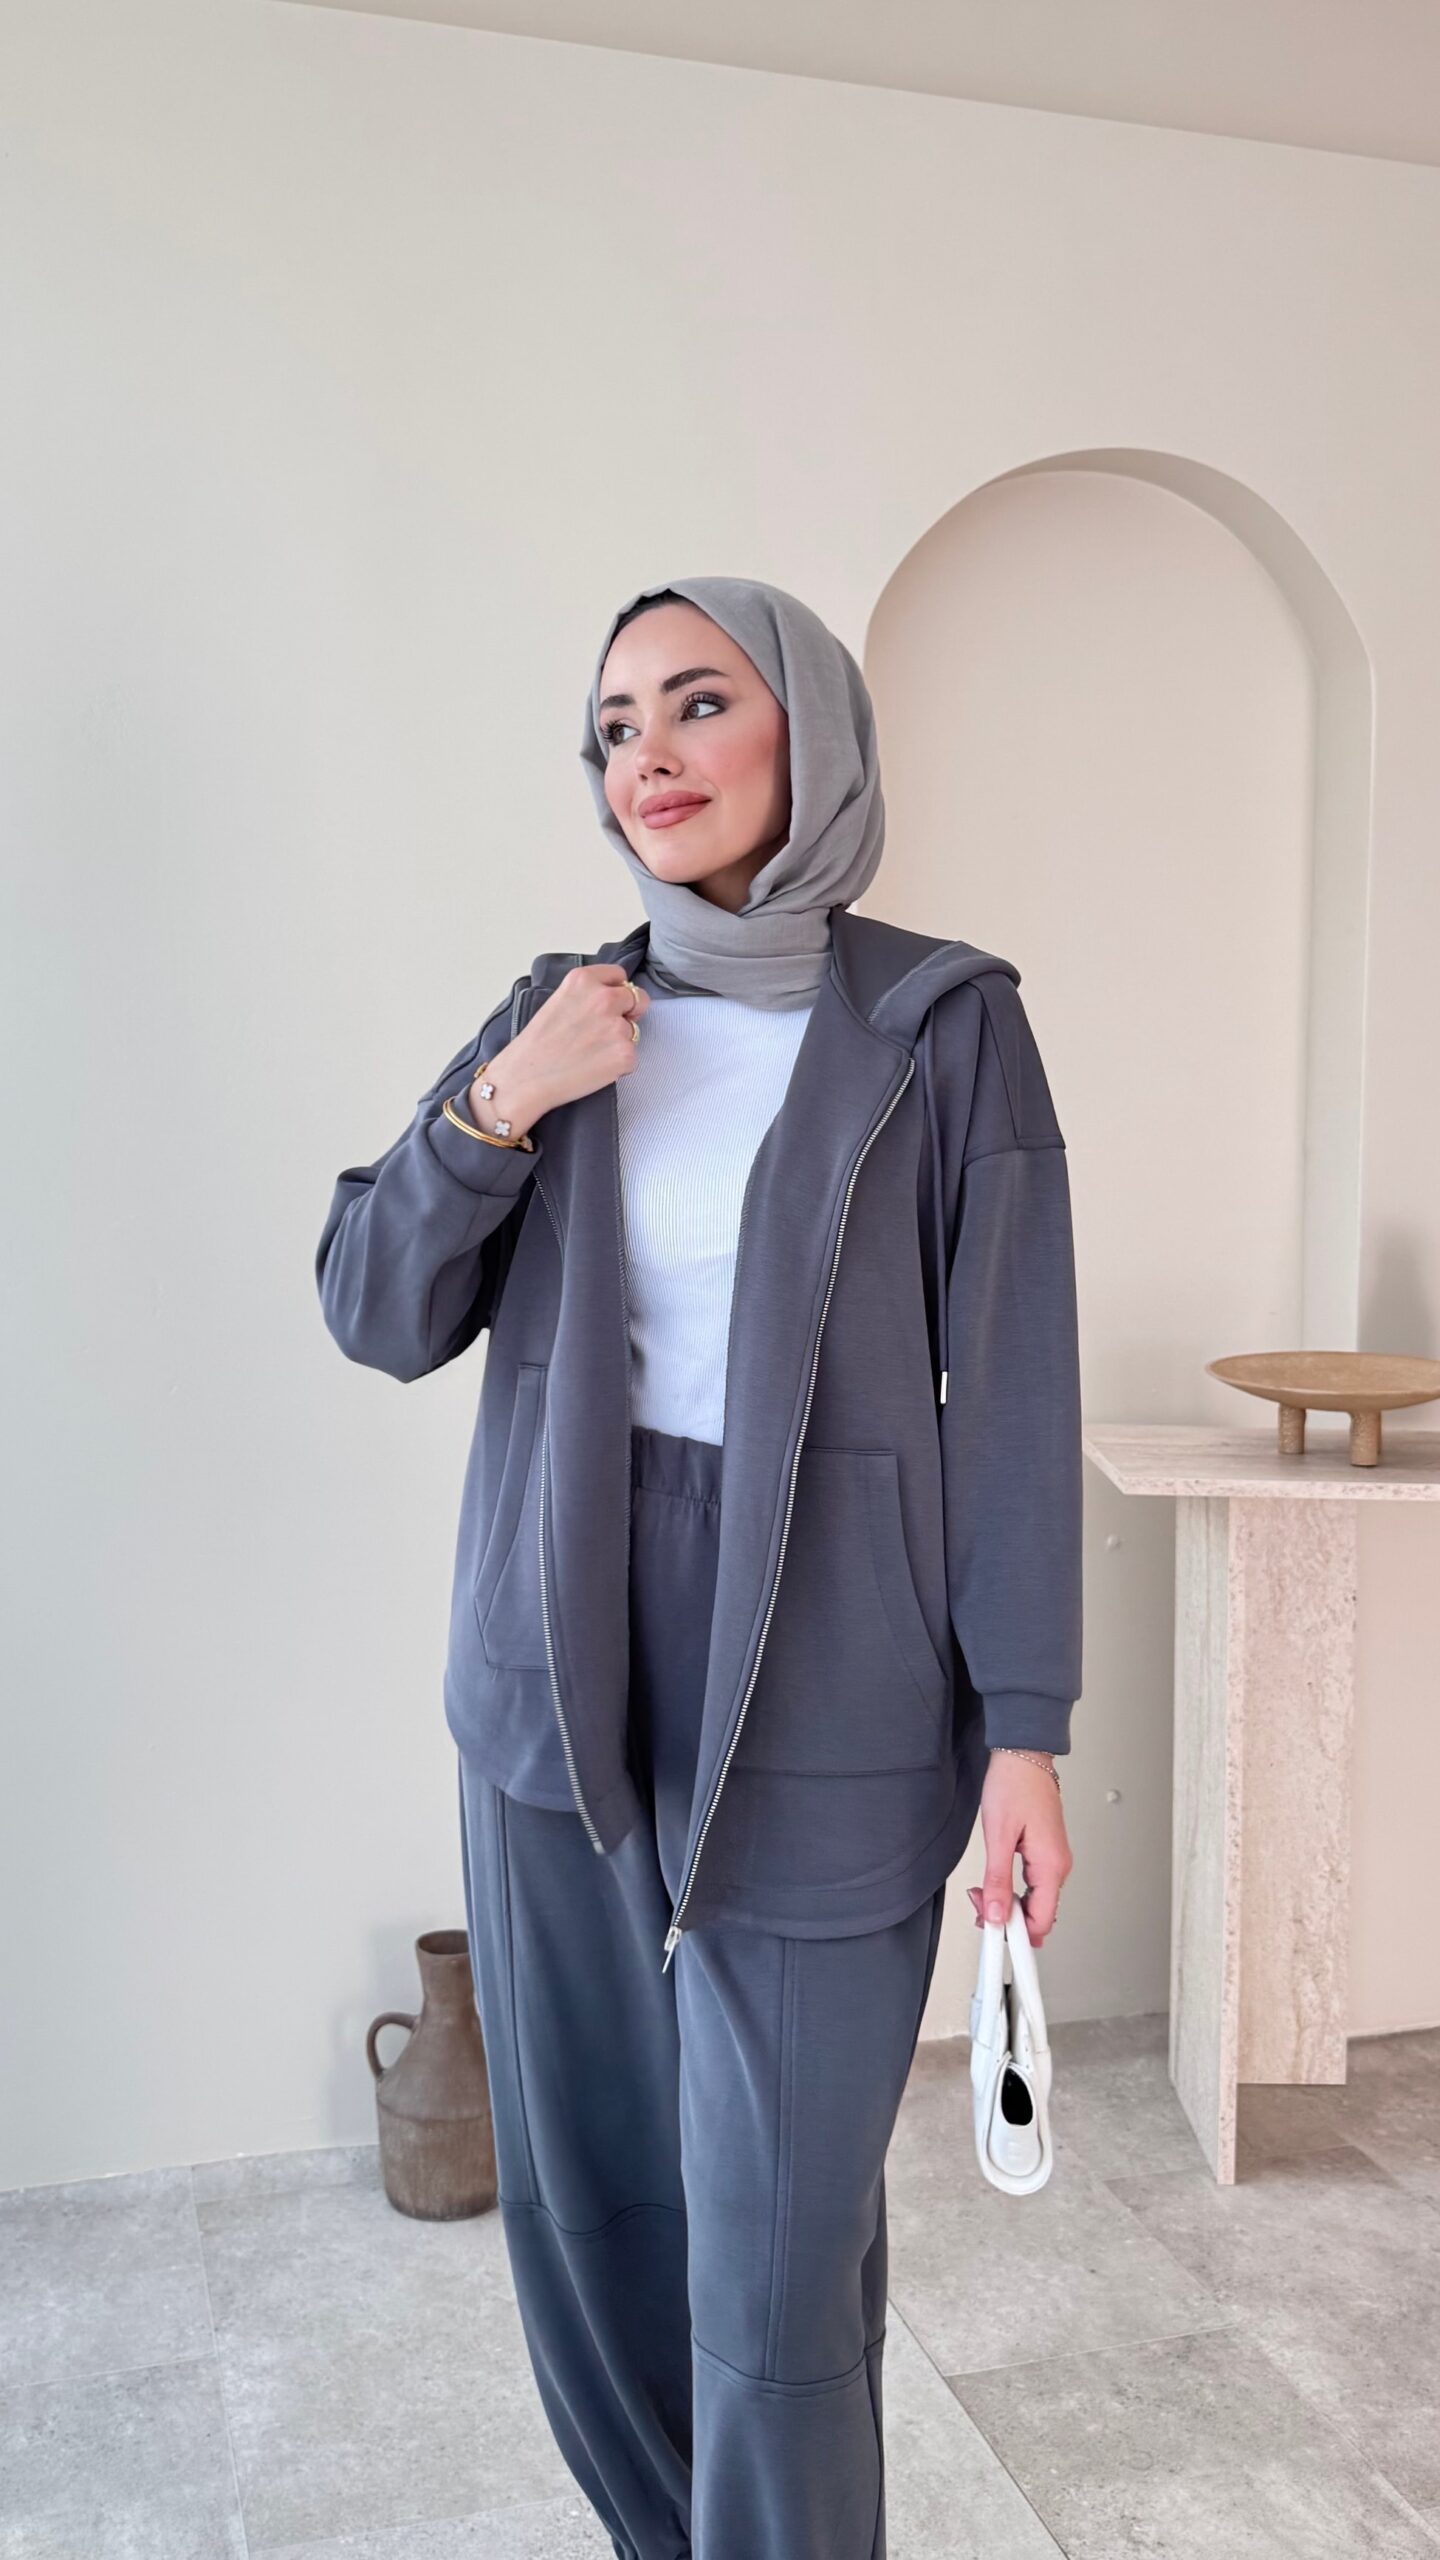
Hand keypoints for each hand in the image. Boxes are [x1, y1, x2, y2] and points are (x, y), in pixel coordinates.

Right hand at [468, 964, 650, 1137]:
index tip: (610, 1004)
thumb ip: (586, 994)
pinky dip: (618, 1065)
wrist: (526, 1078)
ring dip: (619, 1041)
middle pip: (638, 999)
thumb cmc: (536, 1045)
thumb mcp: (557, 1000)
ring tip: (590, 1053)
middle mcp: (604, 998)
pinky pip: (631, 1057)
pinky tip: (594, 1067)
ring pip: (633, 1031)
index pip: (619, 975)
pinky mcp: (625, 1054)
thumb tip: (611, 999)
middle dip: (628, 1013)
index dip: (617, 990)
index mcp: (583, 980)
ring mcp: (617, 1027)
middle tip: (604, 1031)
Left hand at [966, 1752, 1072, 1948]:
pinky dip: (1012, 1890)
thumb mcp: (999, 1835)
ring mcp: (1054, 1859)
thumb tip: (995, 1913)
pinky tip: (994, 1883)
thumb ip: (997, 1879)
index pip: (1042, 1920)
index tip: (995, 1938)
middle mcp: (1058, 1865)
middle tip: (978, 1906)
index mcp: (1051, 1864)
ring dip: (1007, 1904)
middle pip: (1039, 1914)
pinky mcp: (1046, 1852)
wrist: (1023, 1755)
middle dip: (1007, 1918)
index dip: (1019, 1935)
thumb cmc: (1014, 1784)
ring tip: (981, 1892)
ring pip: (1034, 1901)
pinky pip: (1033, 1885)